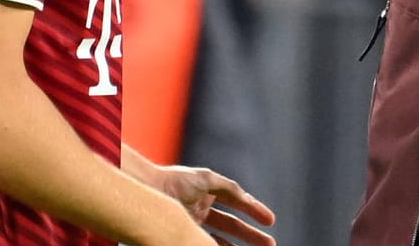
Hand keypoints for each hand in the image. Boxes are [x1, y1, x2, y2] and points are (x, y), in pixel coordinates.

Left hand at [157, 164, 274, 245]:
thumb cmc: (176, 181)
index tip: (271, 221)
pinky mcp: (183, 234)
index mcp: (208, 193)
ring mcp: (193, 223)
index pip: (237, 204)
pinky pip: (207, 242)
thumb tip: (248, 199)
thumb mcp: (208, 179)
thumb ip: (229, 188)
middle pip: (232, 226)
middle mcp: (202, 210)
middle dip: (252, 236)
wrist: (147, 191)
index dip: (254, 211)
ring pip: (220, 239)